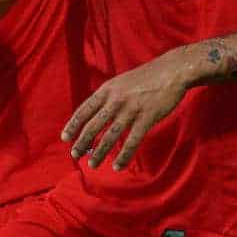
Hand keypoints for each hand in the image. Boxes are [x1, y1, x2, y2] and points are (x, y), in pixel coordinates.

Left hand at [60, 50, 188, 169]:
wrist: (171, 70)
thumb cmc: (146, 77)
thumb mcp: (121, 81)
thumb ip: (109, 95)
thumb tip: (96, 112)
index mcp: (107, 89)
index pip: (85, 109)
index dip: (74, 124)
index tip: (65, 138)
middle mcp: (116, 100)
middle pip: (94, 125)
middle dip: (82, 142)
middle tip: (75, 155)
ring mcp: (131, 109)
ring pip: (110, 136)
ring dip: (100, 152)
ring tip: (93, 164)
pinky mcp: (147, 118)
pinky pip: (132, 141)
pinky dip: (124, 155)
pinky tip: (117, 166)